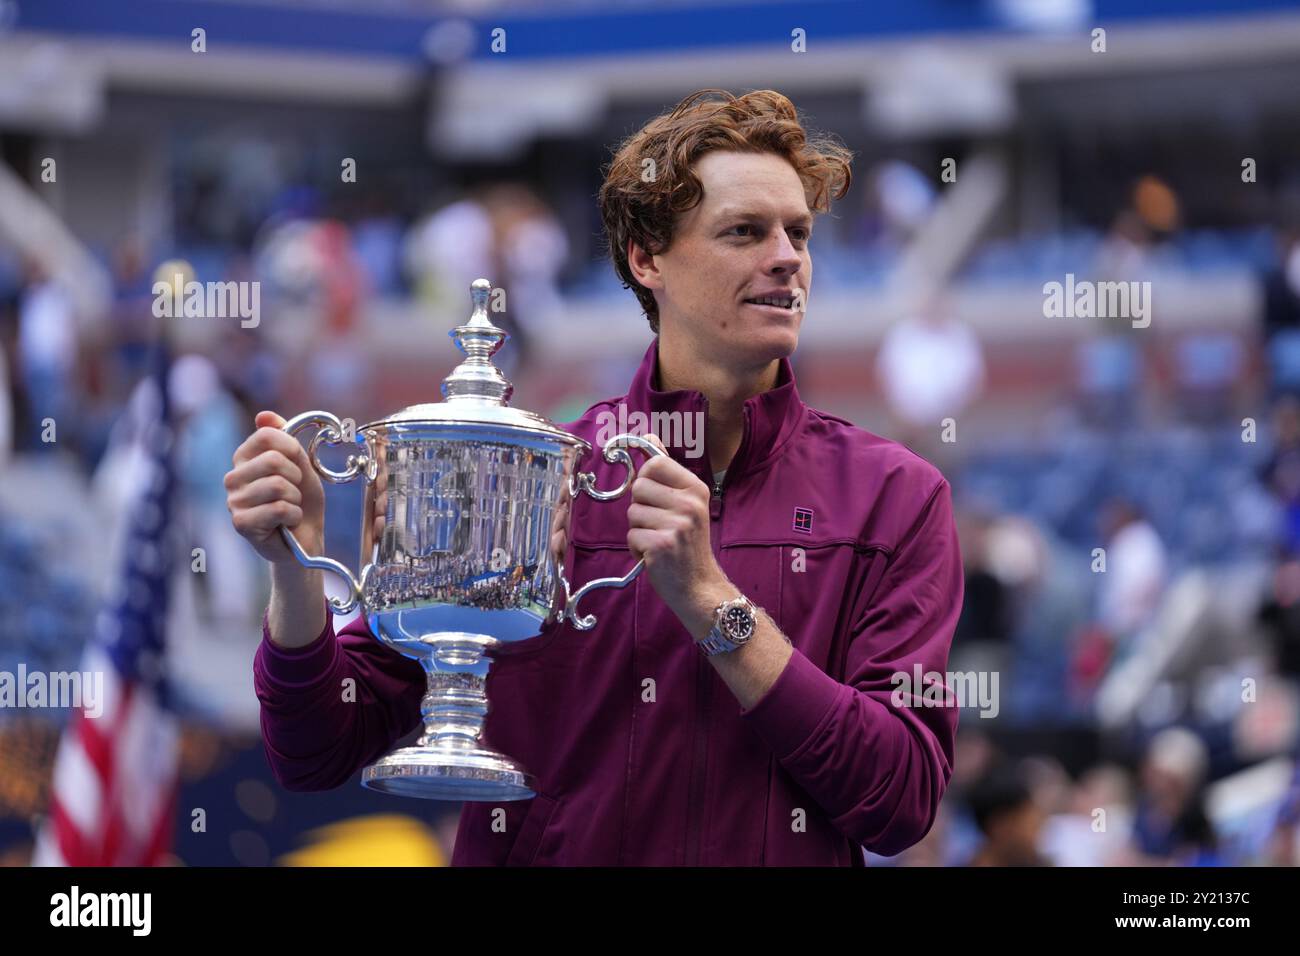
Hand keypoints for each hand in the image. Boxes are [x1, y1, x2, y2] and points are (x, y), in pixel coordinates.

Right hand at [224, 410, 325, 565]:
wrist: (306, 537)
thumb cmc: (301, 499)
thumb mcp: (300, 465)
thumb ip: (286, 439)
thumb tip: (263, 415)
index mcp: (244, 458)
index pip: (266, 436)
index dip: (292, 448)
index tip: (298, 465)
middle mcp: (233, 477)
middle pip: (274, 460)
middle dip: (297, 477)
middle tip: (294, 492)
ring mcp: (234, 501)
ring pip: (278, 486)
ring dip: (296, 500)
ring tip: (290, 507)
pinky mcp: (240, 523)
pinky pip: (278, 509)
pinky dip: (293, 516)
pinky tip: (287, 522)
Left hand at [626, 435, 724, 615]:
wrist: (699, 586)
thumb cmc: (688, 544)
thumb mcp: (687, 504)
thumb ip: (667, 472)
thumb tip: (649, 437)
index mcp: (696, 489)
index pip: (655, 463)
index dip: (646, 479)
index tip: (655, 496)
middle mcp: (689, 504)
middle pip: (638, 486)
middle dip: (640, 507)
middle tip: (658, 524)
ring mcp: (676, 524)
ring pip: (632, 512)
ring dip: (638, 529)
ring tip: (658, 540)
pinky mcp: (660, 544)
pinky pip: (631, 535)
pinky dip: (637, 548)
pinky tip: (654, 555)